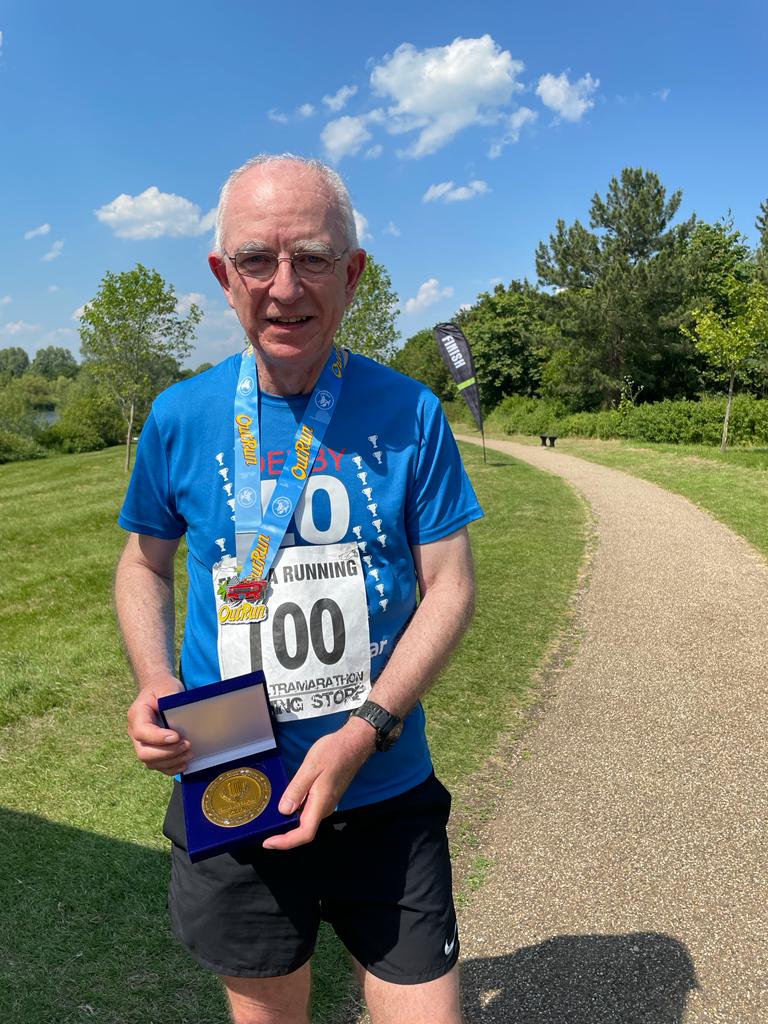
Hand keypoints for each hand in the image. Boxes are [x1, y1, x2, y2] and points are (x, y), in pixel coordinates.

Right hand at [127, 673, 189, 775]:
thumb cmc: (162, 688)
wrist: (157, 690)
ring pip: (150, 762)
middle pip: (144, 752)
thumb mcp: (167, 687)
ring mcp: (142, 743)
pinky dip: (171, 768)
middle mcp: (135, 732)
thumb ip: (170, 698)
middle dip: (167, 753)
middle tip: (187, 745)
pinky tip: (184, 763)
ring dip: (171, 761)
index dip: (158, 737)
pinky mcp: (151, 750)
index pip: (142, 731)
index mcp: (137, 715)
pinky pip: (157, 765)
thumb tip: (181, 712)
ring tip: (189, 753)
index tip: (177, 736)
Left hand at [263, 716, 375, 849]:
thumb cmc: (333, 752)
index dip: (286, 842)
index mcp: (321, 803)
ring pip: (305, 819)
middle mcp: (325, 808)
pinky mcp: (325, 796)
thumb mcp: (311, 767)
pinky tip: (285, 802)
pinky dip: (295, 811)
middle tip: (263, 829)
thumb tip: (284, 811)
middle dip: (283, 833)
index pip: (304, 833)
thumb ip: (297, 789)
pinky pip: (308, 810)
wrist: (354, 743)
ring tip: (269, 817)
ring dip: (289, 822)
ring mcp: (326, 803)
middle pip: (303, 830)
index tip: (267, 842)